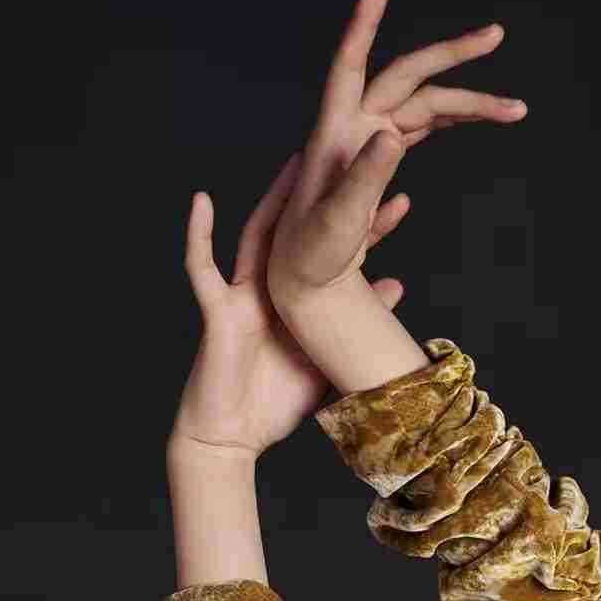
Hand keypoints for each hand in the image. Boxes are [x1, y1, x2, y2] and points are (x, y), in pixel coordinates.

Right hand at [169, 148, 409, 460]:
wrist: (233, 440)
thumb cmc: (273, 406)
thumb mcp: (326, 360)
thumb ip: (353, 325)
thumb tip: (398, 284)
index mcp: (297, 303)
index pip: (334, 257)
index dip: (366, 232)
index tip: (401, 205)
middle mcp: (270, 293)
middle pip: (298, 236)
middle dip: (321, 201)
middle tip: (351, 159)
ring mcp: (241, 299)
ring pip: (255, 238)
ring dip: (272, 201)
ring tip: (293, 162)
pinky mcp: (216, 314)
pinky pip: (202, 269)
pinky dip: (198, 236)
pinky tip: (201, 201)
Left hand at [267, 0, 526, 304]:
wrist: (304, 285)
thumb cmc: (313, 257)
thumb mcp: (339, 222)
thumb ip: (365, 180)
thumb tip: (392, 135)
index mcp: (337, 133)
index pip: (352, 63)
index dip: (365, 20)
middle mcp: (353, 130)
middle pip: (410, 81)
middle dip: (455, 57)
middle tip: (498, 34)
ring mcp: (366, 146)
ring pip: (423, 109)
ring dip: (467, 106)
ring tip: (515, 110)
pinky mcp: (377, 167)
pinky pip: (418, 135)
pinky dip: (448, 126)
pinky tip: (473, 124)